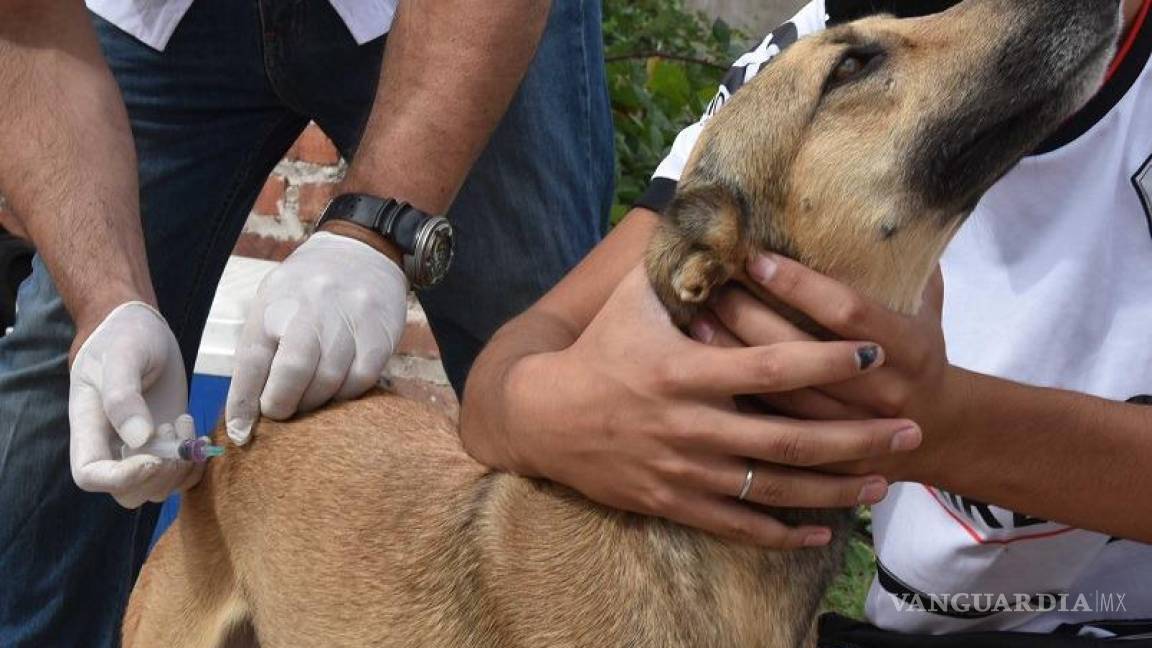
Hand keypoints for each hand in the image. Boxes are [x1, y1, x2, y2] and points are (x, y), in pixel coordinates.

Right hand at [69, 301, 200, 507]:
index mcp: (89, 428)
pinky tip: (197, 435)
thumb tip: (138, 440)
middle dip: (159, 475)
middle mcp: (112, 445)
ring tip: (182, 423)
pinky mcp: (166, 444)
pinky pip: (180, 476)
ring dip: (179, 467)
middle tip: (172, 432)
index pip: (90, 476)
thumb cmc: (124, 337)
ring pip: (157, 489)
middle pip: (127, 493)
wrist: (140, 330)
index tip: (153, 457)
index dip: (121, 479)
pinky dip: (195, 466)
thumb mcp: (123, 357)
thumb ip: (123, 396)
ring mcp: (140, 448)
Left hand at [225, 232, 407, 443]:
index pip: (253, 359)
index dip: (244, 402)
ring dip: (316, 402)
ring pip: (330, 380)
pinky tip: (338, 387)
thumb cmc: (305, 291)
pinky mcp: (380, 332)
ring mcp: (350, 317)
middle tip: (282, 412)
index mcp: (276, 301)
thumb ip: (258, 356)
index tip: (241, 432)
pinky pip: (362, 379)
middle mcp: (312, 306)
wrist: (359, 252)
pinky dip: (346, 393)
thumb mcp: (271, 307)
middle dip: (283, 404)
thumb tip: (243, 419)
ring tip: (310, 399)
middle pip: (294, 371)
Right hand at [496, 267, 921, 547]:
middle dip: (858, 437)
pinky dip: (783, 535)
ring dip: (835, 488)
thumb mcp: (633, 300)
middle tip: (911, 430)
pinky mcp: (675, 503)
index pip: (770, 367)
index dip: (825, 359)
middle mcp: (691, 427)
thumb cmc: (597, 351)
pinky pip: (738, 527)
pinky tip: (824, 533)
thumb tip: (719, 213)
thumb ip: (683, 265)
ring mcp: (685, 473)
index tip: (873, 351)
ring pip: (775, 491)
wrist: (542, 419)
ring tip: (885, 481)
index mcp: (685, 373)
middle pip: (791, 440)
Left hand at [699, 254, 962, 477]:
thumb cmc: (918, 350)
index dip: (800, 286)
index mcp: (910, 348)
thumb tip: (873, 202)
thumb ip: (901, 261)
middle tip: (710, 285)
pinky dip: (736, 398)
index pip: (847, 311)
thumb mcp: (925, 304)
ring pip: (780, 395)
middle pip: (801, 356)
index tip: (757, 259)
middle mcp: (883, 392)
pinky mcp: (827, 458)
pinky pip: (772, 429)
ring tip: (694, 320)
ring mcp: (854, 431)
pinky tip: (702, 370)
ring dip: (733, 355)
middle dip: (750, 317)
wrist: (938, 431)